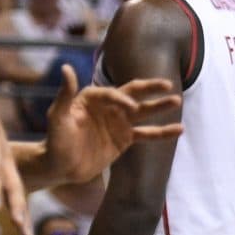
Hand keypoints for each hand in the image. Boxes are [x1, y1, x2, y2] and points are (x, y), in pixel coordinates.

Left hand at [39, 67, 182, 186]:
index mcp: (92, 97)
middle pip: (133, 94)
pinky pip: (147, 134)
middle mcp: (108, 106)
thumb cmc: (55, 141)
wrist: (59, 167)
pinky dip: (163, 132)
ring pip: (144, 112)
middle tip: (168, 85)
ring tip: (178, 102)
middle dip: (150, 89)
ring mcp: (118, 123)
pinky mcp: (124, 139)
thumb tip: (67, 67)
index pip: (113, 93)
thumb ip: (65, 93)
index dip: (123, 99)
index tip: (132, 109)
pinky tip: (179, 130)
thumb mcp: (58, 117)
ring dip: (160, 107)